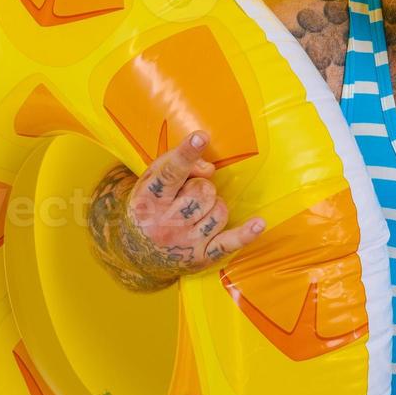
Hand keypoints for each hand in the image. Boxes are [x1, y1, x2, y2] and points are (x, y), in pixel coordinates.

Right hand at [116, 130, 264, 282]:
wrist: (136, 254)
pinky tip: (259, 223)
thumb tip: (210, 170)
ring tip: (197, 212)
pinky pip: (229, 243)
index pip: (170, 173)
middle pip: (203, 190)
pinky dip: (245, 234)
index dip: (187, 154)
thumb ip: (177, 164)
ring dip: (214, 206)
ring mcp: (184, 242)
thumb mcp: (151, 181)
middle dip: (201, 188)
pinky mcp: (201, 257)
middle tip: (187, 196)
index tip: (200, 137)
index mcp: (148, 199)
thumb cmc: (150, 207)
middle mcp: (165, 223)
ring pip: (219, 210)